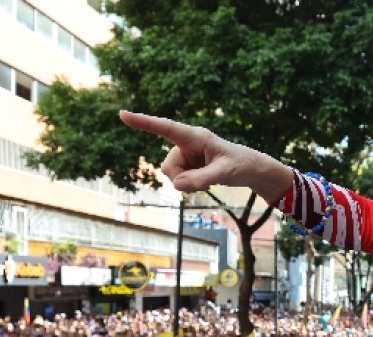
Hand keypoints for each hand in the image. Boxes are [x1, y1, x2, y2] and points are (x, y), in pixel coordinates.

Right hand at [118, 111, 279, 193]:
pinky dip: (188, 185)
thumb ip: (201, 179)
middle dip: (181, 178)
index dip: (144, 122)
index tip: (123, 115)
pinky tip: (204, 181)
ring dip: (187, 183)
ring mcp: (185, 154)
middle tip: (205, 181)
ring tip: (208, 179)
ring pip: (172, 175)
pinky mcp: (187, 164)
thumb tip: (177, 185)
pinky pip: (177, 179)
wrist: (249, 169)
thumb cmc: (240, 164)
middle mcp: (187, 143)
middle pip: (169, 165)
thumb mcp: (224, 173)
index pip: (166, 128)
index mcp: (195, 136)